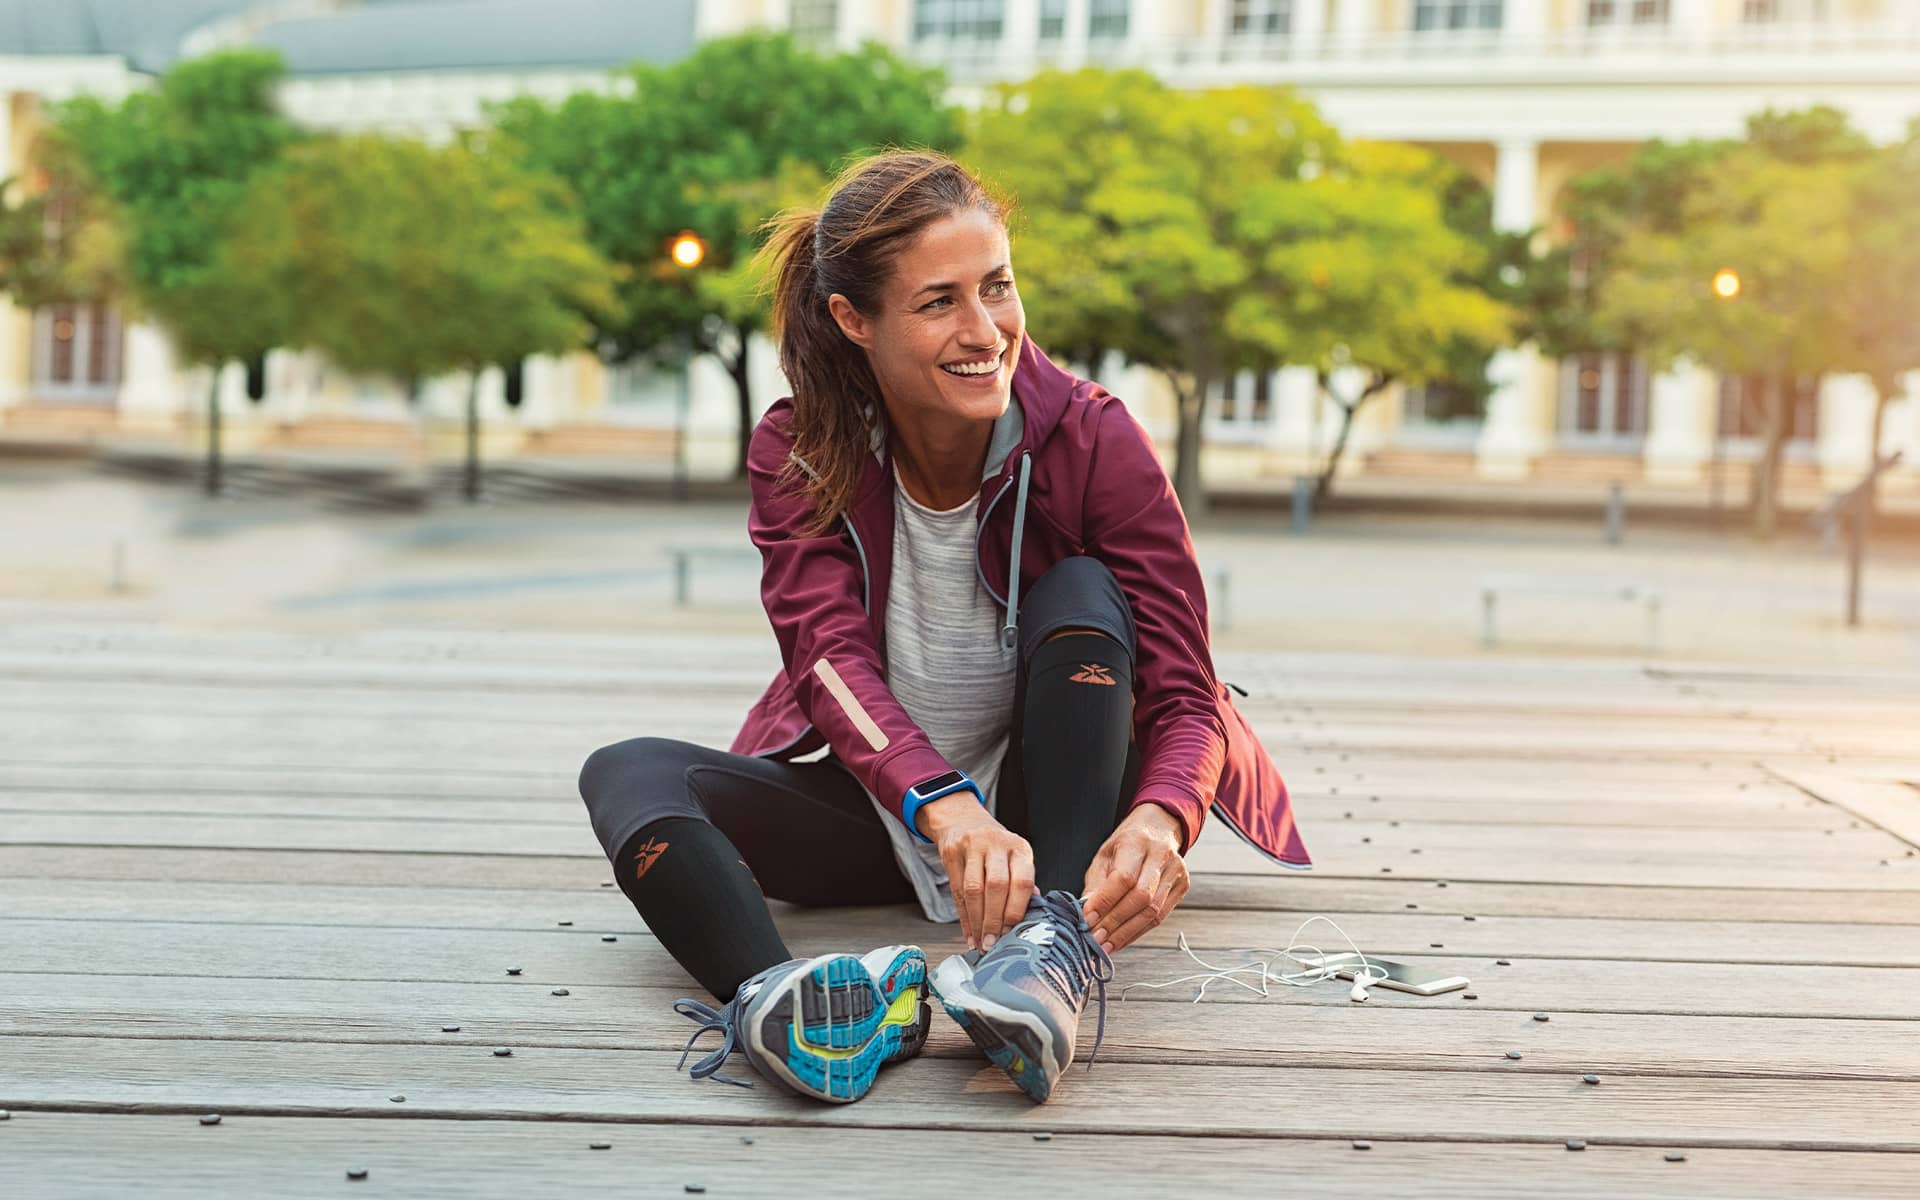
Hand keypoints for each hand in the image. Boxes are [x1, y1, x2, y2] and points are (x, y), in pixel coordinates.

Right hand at [921, 793, 1035, 951]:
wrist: (963, 821)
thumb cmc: (994, 847)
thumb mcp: (1014, 857)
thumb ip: (1022, 885)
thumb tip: (1030, 917)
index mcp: (1019, 848)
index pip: (1022, 881)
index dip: (1016, 910)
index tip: (1012, 932)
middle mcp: (997, 844)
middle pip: (996, 886)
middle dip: (994, 920)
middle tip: (992, 943)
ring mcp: (972, 846)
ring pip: (974, 890)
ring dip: (977, 921)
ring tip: (980, 941)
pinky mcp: (951, 852)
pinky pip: (956, 890)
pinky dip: (963, 917)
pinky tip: (968, 932)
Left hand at [1079, 803, 1188, 954]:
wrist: (1159, 829)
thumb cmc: (1127, 843)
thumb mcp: (1105, 855)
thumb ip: (1096, 884)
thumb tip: (1087, 914)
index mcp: (1137, 842)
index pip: (1124, 877)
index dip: (1105, 902)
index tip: (1087, 919)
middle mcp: (1161, 856)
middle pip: (1141, 897)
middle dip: (1115, 923)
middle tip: (1095, 938)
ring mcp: (1176, 872)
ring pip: (1153, 911)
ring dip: (1126, 933)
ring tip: (1106, 945)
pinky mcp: (1182, 886)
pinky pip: (1160, 916)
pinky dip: (1138, 931)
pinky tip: (1122, 939)